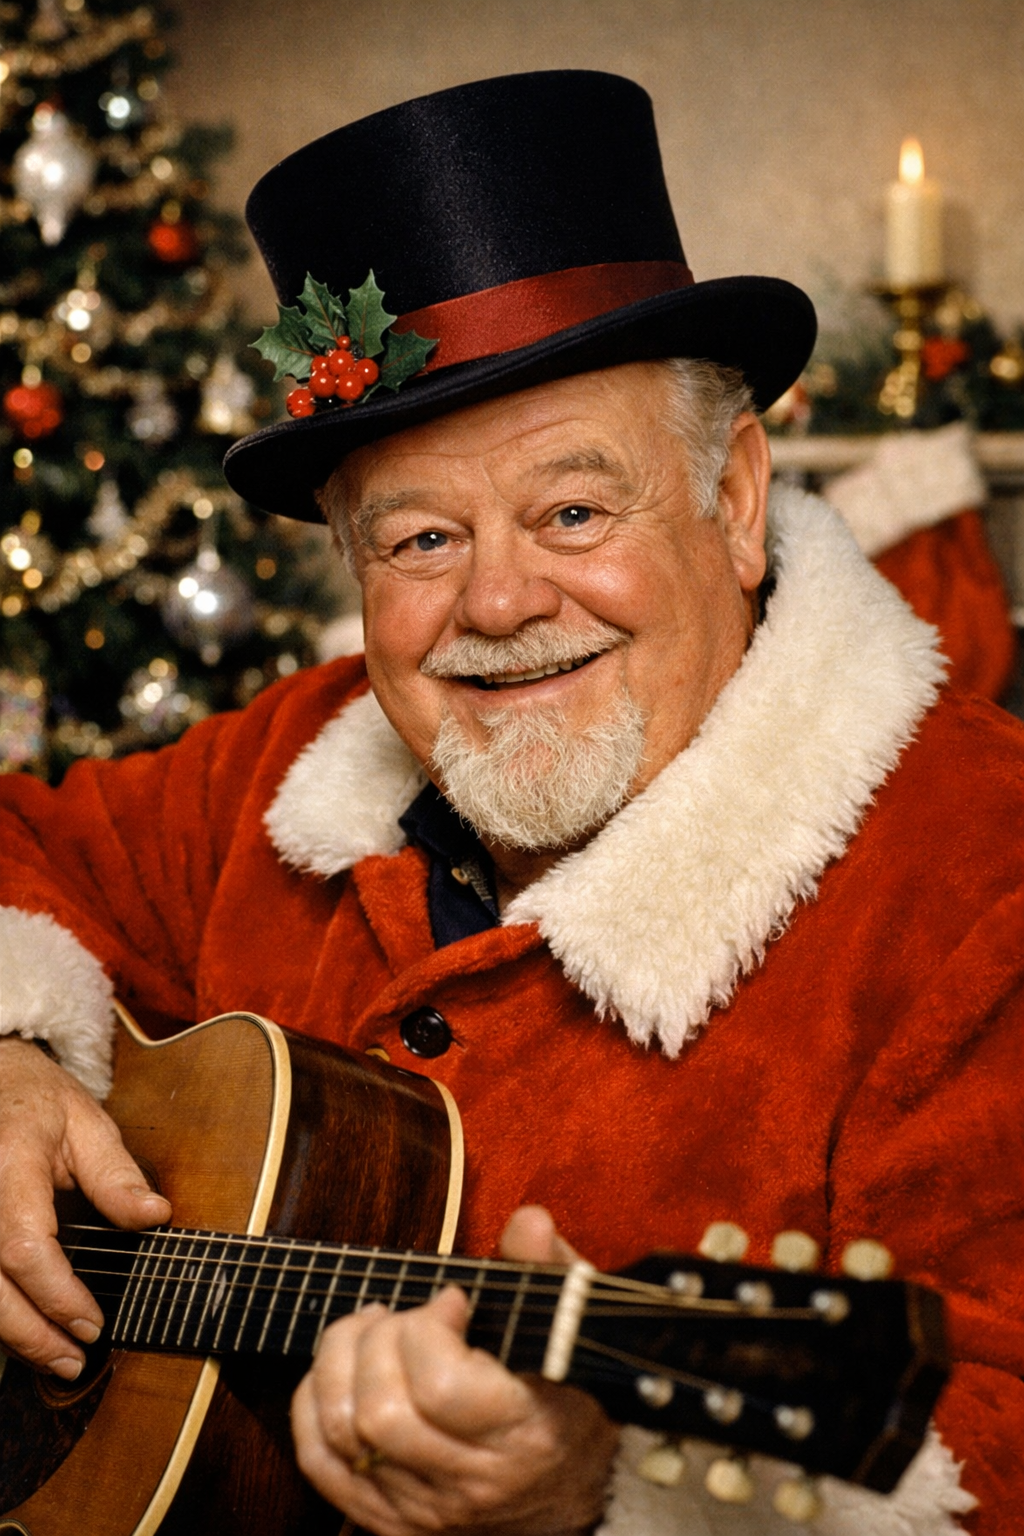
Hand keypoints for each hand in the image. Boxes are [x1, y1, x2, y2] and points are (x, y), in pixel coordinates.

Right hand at [0, 1038, 170, 1377]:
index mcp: (10, 1159)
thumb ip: (116, 1174)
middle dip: (32, 1332)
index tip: (94, 1323)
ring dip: (12, 1334)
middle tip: (76, 1360)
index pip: (24, 1243)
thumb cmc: (37, 1099)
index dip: (57, 1293)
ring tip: (56, 1359)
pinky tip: (27, 1332)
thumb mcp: (87, 1121)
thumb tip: (156, 1217)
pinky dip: (0, 1312)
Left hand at [291, 1206, 618, 1535]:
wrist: (564, 1487)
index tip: (451, 1301)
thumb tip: (526, 1222)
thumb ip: (548, 1268)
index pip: (441, 1388)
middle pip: (381, 1413)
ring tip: (372, 1329)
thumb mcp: (570, 1325)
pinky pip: (320, 1464)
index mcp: (525, 1434)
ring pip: (343, 1434)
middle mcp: (470, 1483)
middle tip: (405, 1315)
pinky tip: (341, 1369)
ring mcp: (423, 1508)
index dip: (429, 1329)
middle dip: (377, 1341)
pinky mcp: (387, 1519)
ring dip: (339, 1362)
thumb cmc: (565, 1392)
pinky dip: (313, 1405)